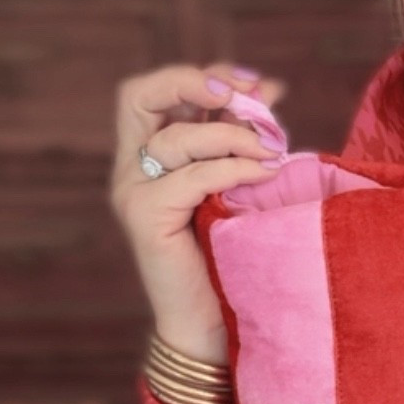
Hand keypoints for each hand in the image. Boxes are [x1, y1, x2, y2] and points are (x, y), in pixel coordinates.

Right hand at [109, 61, 288, 361]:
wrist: (215, 326)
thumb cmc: (232, 258)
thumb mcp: (236, 184)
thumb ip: (239, 140)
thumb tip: (270, 89)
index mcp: (149, 156)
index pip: (154, 92)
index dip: (202, 77)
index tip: (255, 85)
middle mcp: (131, 169)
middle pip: (139, 95)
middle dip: (194, 82)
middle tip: (246, 95)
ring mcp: (133, 194)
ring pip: (176, 139)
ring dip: (231, 135)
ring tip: (273, 149)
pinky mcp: (146, 218)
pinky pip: (192, 176)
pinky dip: (233, 168)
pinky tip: (265, 172)